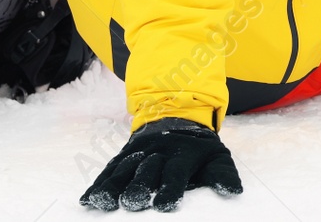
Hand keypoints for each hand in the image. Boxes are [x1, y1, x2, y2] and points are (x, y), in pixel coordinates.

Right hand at [80, 117, 241, 212]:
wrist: (176, 114)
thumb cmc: (198, 146)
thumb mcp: (216, 155)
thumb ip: (223, 174)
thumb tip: (234, 191)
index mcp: (182, 154)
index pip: (176, 172)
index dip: (171, 188)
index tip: (165, 205)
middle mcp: (157, 152)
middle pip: (145, 171)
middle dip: (139, 187)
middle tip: (133, 203)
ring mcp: (137, 153)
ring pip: (123, 170)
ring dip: (112, 187)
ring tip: (102, 203)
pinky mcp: (123, 156)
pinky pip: (108, 170)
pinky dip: (97, 185)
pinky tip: (87, 200)